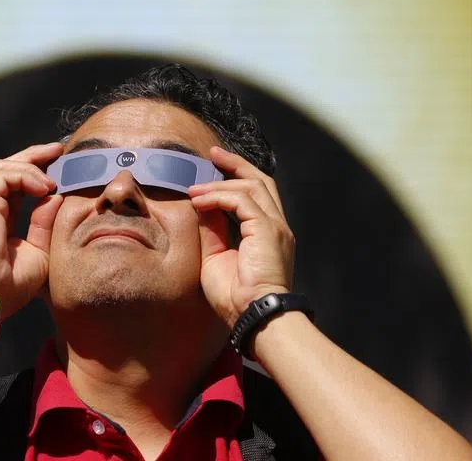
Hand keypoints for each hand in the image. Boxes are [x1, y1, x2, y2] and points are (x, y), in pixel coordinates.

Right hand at [0, 142, 63, 319]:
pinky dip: (26, 175)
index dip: (37, 171)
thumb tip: (55, 198)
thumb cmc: (9, 286)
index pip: (16, 183)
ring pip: (3, 165)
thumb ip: (44, 224)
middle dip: (34, 155)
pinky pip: (3, 175)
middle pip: (7, 167)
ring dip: (31, 164)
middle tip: (59, 150)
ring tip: (54, 176)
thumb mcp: (38, 252)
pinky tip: (45, 188)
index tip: (60, 166)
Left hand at [190, 146, 294, 327]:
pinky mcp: (268, 229)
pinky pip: (241, 200)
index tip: (214, 168)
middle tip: (212, 154)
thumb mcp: (216, 258)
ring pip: (251, 185)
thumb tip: (201, 208)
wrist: (254, 317)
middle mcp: (276, 225)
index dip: (237, 177)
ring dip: (220, 181)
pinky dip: (218, 196)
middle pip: (260, 180)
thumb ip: (212, 231)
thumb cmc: (236, 298)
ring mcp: (275, 226)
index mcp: (268, 233)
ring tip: (195, 185)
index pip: (257, 194)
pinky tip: (199, 200)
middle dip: (235, 164)